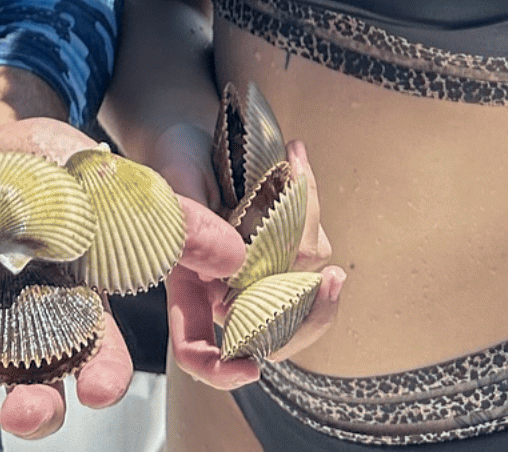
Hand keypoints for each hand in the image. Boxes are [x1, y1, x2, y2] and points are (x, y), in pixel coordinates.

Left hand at [0, 119, 137, 440]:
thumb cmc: (60, 171)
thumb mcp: (111, 182)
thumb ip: (166, 216)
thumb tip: (223, 246)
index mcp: (70, 305)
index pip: (92, 352)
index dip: (99, 373)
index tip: (100, 389)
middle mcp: (16, 328)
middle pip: (25, 383)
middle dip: (28, 407)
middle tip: (23, 413)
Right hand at [163, 134, 343, 390]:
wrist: (194, 136)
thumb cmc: (173, 165)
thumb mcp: (175, 189)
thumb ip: (192, 226)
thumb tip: (236, 260)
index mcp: (190, 289)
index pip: (197, 349)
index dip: (219, 370)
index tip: (251, 368)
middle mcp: (228, 289)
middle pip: (275, 333)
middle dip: (312, 314)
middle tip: (334, 279)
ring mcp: (261, 268)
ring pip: (303, 278)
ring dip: (307, 220)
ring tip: (294, 164)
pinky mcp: (286, 244)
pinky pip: (312, 243)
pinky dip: (310, 204)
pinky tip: (297, 163)